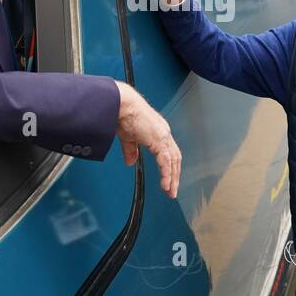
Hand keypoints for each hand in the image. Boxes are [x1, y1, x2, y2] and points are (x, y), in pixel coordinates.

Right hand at [114, 82, 181, 198]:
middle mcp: (164, 133)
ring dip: (173, 178)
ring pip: (173, 161)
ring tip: (170, 191)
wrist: (120, 104)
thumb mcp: (127, 137)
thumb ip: (131, 150)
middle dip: (175, 175)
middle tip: (172, 190)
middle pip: (175, 158)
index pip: (170, 152)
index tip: (168, 179)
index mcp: (159, 131)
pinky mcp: (158, 140)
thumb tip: (130, 162)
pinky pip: (166, 161)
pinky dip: (166, 174)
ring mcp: (163, 136)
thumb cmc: (122, 114)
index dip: (170, 167)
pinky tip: (165, 184)